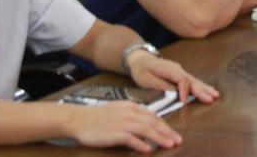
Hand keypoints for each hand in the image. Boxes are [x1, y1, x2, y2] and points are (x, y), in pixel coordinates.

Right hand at [66, 101, 181, 152]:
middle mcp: (128, 113)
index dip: (165, 126)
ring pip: (145, 129)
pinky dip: (140, 143)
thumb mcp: (119, 110)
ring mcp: (121, 123)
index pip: (153, 116)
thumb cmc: (98, 117)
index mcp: (131, 106)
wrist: (78, 119)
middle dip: (167, 132)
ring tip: (170, 144)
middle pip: (153, 123)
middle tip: (178, 140)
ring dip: (160, 137)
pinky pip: (130, 138)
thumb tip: (148, 124)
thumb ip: (134, 116)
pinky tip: (148, 149)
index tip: (174, 134)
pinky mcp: (113, 133)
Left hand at [126, 52, 219, 104]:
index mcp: (169, 69)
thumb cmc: (141, 69)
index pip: (181, 79)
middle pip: (192, 80)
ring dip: (205, 88)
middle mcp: (178, 69)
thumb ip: (160, 85)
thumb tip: (174, 93)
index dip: (184, 91)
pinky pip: (192, 81)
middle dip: (201, 90)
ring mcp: (180, 71)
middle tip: (211, 98)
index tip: (184, 102)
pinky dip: (201, 86)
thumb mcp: (146, 78)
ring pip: (194, 80)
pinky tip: (210, 90)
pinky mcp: (180, 75)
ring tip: (215, 95)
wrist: (140, 58)